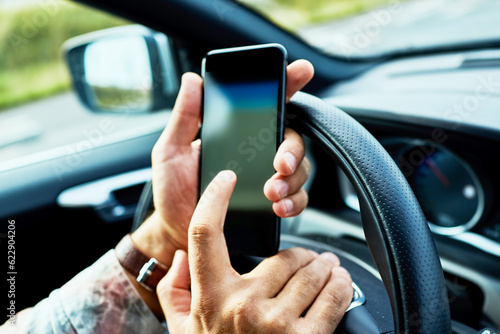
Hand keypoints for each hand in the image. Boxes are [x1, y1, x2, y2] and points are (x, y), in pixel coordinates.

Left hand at [145, 60, 313, 253]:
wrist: (177, 232)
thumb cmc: (174, 191)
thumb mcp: (171, 151)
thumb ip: (184, 117)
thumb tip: (191, 80)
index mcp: (237, 135)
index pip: (267, 104)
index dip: (287, 85)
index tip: (300, 71)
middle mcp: (257, 153)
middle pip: (292, 139)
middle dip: (292, 149)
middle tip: (279, 163)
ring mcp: (267, 178)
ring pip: (300, 169)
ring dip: (292, 179)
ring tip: (271, 192)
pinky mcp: (273, 204)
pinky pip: (298, 199)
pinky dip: (294, 202)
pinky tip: (279, 207)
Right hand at [157, 171, 352, 333]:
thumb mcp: (183, 329)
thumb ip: (174, 288)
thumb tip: (181, 254)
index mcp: (209, 298)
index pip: (205, 234)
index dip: (214, 198)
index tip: (226, 180)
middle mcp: (241, 307)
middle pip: (282, 255)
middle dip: (298, 255)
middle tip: (305, 259)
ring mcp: (275, 324)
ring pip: (311, 271)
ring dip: (323, 266)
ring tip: (325, 268)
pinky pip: (334, 296)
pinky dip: (341, 284)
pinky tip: (339, 282)